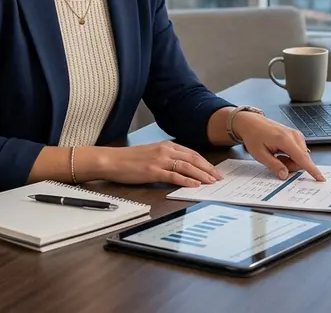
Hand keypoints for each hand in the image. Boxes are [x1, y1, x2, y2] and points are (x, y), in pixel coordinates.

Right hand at [100, 142, 223, 187]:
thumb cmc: (129, 159)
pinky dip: (186, 180)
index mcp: (166, 145)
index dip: (205, 162)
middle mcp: (165, 150)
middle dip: (208, 169)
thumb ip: (166, 157)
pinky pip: (174, 176)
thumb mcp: (151, 153)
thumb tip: (181, 167)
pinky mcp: (153, 171)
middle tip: (219, 177)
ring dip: (202, 175)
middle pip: (193, 159)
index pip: (192, 153)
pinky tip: (195, 185)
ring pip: (187, 167)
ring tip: (212, 182)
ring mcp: (159, 160)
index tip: (214, 170)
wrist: (111, 160)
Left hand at [233, 112, 325, 180]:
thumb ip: (274, 166)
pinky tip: (280, 152)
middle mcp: (294, 136)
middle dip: (291, 166)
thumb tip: (285, 175)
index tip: (321, 178)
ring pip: (301, 157)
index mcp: (285, 139)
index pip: (302, 158)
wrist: (252, 122)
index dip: (312, 170)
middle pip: (302, 160)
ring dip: (290, 161)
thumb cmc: (254, 136)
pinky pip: (299, 152)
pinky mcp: (296, 136)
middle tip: (276, 162)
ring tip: (276, 155)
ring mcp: (296, 135)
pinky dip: (291, 156)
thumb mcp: (260, 155)